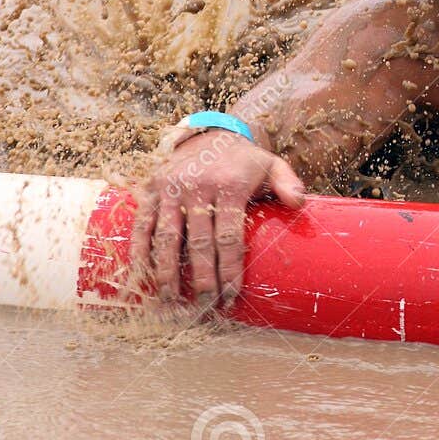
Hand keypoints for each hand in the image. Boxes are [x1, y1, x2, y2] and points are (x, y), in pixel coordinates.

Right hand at [130, 131, 305, 306]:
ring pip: (165, 237)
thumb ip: (289, 183)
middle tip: (205, 305)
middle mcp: (197, 186)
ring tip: (170, 299)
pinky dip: (139, 251)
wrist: (212, 134)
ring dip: (166, 272)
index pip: (228, 237)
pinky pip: (142, 224)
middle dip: (202, 278)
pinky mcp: (151, 189)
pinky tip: (142, 275)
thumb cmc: (245, 161)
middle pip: (197, 242)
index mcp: (228, 185)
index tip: (231, 296)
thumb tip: (299, 203)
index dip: (229, 269)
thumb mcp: (273, 166)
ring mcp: (170, 188)